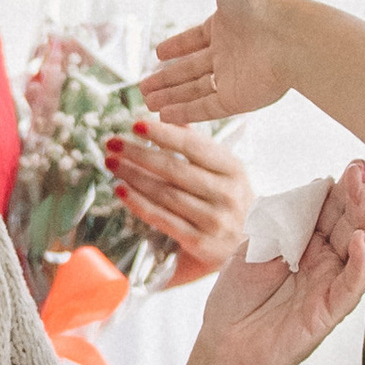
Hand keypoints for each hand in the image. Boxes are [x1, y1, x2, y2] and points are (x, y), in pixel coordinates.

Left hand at [101, 117, 251, 281]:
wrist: (253, 247)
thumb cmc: (231, 203)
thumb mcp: (226, 171)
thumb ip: (199, 146)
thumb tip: (171, 116)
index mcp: (233, 169)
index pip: (193, 145)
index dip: (163, 133)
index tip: (136, 124)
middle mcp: (226, 193)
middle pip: (174, 169)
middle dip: (138, 153)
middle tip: (112, 143)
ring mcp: (213, 219)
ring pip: (165, 193)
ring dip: (133, 176)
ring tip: (111, 163)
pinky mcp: (199, 242)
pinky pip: (162, 218)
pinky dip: (138, 203)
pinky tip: (121, 190)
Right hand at [144, 0, 290, 126]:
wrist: (290, 37)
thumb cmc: (261, 4)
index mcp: (227, 26)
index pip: (195, 39)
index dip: (177, 46)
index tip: (158, 54)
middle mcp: (229, 53)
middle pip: (191, 69)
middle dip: (166, 78)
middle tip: (144, 87)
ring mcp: (232, 78)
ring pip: (194, 91)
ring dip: (171, 97)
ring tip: (147, 102)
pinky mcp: (237, 100)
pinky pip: (206, 108)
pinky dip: (185, 113)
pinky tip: (165, 115)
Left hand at [190, 160, 364, 364]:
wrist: (223, 342)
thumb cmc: (238, 295)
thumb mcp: (257, 244)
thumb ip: (287, 220)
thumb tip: (319, 188)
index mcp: (310, 241)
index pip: (337, 209)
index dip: (347, 188)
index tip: (354, 166)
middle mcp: (327, 261)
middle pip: (357, 226)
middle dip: (362, 199)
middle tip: (362, 175)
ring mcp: (331, 285)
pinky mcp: (329, 311)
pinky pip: (353, 287)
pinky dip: (363, 264)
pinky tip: (363, 243)